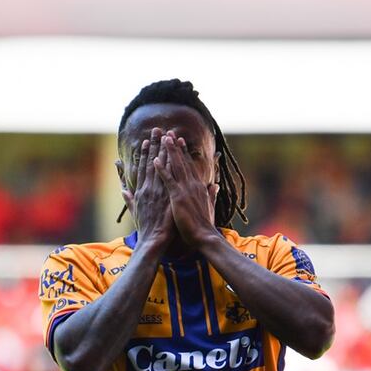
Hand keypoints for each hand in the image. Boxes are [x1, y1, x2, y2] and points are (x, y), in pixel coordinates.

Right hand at [124, 127, 175, 253]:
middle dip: (154, 145)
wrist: (152, 241)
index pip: (143, 168)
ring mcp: (157, 192)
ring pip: (160, 167)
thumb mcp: (134, 211)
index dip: (145, 154)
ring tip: (166, 136)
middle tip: (157, 130)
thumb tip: (123, 190)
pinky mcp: (165, 197)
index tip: (147, 141)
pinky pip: (168, 179)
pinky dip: (170, 166)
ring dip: (163, 150)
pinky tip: (173, 155)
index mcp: (141, 191)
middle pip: (151, 162)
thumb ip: (129, 198)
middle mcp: (148, 189)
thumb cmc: (145, 228)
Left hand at [154, 132, 219, 247]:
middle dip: (175, 147)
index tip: (179, 141)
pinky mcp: (178, 197)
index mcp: (198, 187)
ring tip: (163, 139)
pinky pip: (168, 180)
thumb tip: (216, 186)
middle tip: (169, 133)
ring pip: (176, 166)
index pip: (190, 166)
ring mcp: (185, 190)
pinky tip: (154, 160)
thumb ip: (212, 195)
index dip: (184, 153)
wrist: (204, 236)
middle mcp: (192, 185)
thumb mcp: (210, 207)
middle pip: (183, 162)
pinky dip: (161, 169)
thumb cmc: (204, 225)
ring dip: (169, 152)